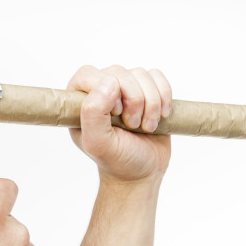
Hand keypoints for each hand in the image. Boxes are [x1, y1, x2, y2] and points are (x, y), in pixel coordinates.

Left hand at [67, 65, 171, 183]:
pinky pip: (157, 77)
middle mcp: (101, 90)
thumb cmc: (116, 160)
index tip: (116, 113)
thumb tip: (109, 82)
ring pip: (141, 74)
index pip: (88, 74)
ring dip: (151, 102)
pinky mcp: (147, 90)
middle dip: (133, 100)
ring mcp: (125, 89)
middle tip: (133, 125)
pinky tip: (161, 116)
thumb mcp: (98, 143)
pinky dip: (164, 96)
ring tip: (147, 126)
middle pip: (119, 72)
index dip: (105, 89)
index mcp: (80, 101)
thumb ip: (93, 113)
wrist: (142, 173)